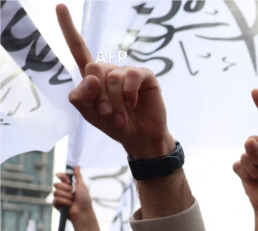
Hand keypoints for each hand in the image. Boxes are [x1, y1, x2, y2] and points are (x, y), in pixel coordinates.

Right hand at [53, 166, 94, 222]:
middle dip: (66, 188)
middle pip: (56, 184)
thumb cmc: (85, 200)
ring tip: (73, 201)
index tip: (68, 180)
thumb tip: (77, 166)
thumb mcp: (82, 186)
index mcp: (68, 185)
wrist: (84, 212)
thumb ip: (78, 176)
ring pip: (56, 191)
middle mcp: (62, 190)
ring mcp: (58, 197)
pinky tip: (70, 205)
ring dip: (67, 196)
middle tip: (73, 193)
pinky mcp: (56, 204)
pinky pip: (56, 199)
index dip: (62, 176)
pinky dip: (65, 202)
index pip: (59, 176)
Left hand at [57, 5, 173, 159]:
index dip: (68, 28)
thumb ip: (80, 97)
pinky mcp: (145, 76)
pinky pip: (130, 77)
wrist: (140, 137)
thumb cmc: (114, 124)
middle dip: (98, 96)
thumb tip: (90, 78)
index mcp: (93, 76)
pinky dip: (128, 95)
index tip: (60, 6)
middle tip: (106, 113)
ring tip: (120, 117)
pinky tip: (133, 105)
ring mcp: (128, 72)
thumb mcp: (89, 114)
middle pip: (93, 68)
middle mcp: (110, 70)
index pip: (78, 48)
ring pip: (111, 78)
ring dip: (114, 102)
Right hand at [234, 89, 257, 212]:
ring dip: (250, 169)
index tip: (254, 90)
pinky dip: (243, 174)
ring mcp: (254, 156)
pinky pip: (236, 165)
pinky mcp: (244, 166)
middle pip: (251, 141)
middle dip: (255, 158)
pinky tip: (252, 181)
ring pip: (243, 154)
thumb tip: (247, 141)